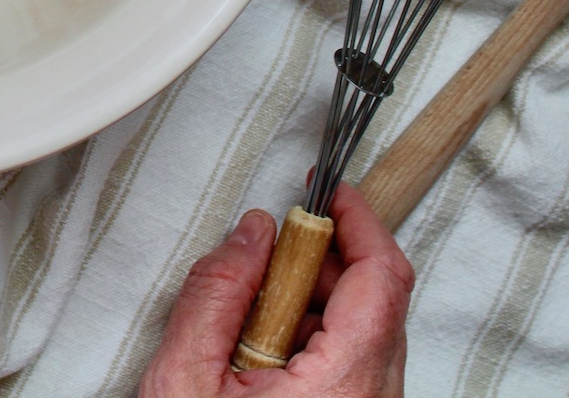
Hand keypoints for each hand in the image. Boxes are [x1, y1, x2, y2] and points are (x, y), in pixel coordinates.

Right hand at [139, 185, 413, 396]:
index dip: (360, 222)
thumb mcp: (186, 379)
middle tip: (268, 254)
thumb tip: (250, 233)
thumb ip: (217, 294)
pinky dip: (315, 335)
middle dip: (323, 260)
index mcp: (343, 389)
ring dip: (315, 300)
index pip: (382, 281)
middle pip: (378, 300)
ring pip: (367, 331)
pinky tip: (264, 351)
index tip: (330, 191)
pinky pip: (355, 362)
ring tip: (252, 319)